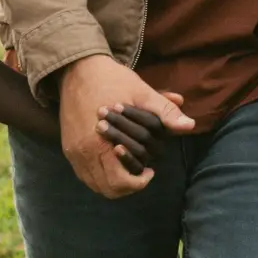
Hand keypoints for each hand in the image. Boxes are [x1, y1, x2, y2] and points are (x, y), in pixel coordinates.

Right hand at [57, 56, 194, 197]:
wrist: (79, 68)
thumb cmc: (112, 80)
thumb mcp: (142, 93)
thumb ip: (164, 113)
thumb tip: (189, 126)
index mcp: (100, 142)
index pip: (120, 182)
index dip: (139, 182)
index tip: (151, 171)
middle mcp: (82, 152)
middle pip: (107, 189)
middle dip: (129, 186)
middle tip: (143, 172)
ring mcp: (73, 151)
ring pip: (94, 184)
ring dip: (114, 182)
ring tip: (130, 168)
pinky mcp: (68, 148)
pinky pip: (84, 174)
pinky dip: (100, 175)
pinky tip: (115, 162)